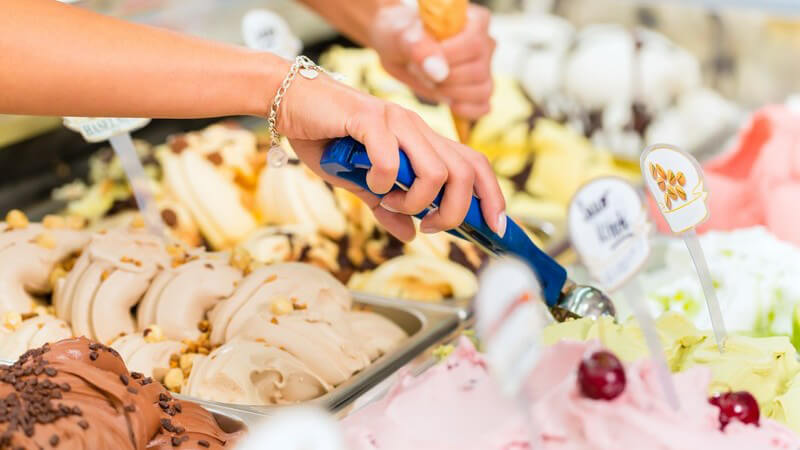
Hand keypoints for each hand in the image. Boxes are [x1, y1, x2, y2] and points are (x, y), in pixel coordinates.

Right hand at [278, 71, 505, 241]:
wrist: (291, 101)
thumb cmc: (327, 138)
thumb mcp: (361, 185)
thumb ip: (387, 208)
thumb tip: (409, 235)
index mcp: (422, 142)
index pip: (475, 165)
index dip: (493, 196)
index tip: (496, 228)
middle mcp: (418, 128)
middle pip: (466, 172)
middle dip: (454, 212)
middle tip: (427, 226)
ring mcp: (397, 121)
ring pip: (437, 171)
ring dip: (417, 201)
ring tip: (391, 203)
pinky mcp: (370, 118)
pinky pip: (391, 159)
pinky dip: (383, 181)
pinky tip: (369, 183)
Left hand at [369, 4, 494, 119]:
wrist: (399, 48)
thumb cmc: (403, 35)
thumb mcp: (404, 36)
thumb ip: (420, 48)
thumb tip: (438, 71)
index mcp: (476, 21)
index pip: (474, 44)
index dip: (448, 58)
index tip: (422, 59)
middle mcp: (486, 43)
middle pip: (478, 71)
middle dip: (444, 79)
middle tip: (419, 70)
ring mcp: (485, 68)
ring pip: (482, 91)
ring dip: (451, 94)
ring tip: (430, 82)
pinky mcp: (478, 90)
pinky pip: (483, 106)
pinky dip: (466, 109)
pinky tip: (447, 102)